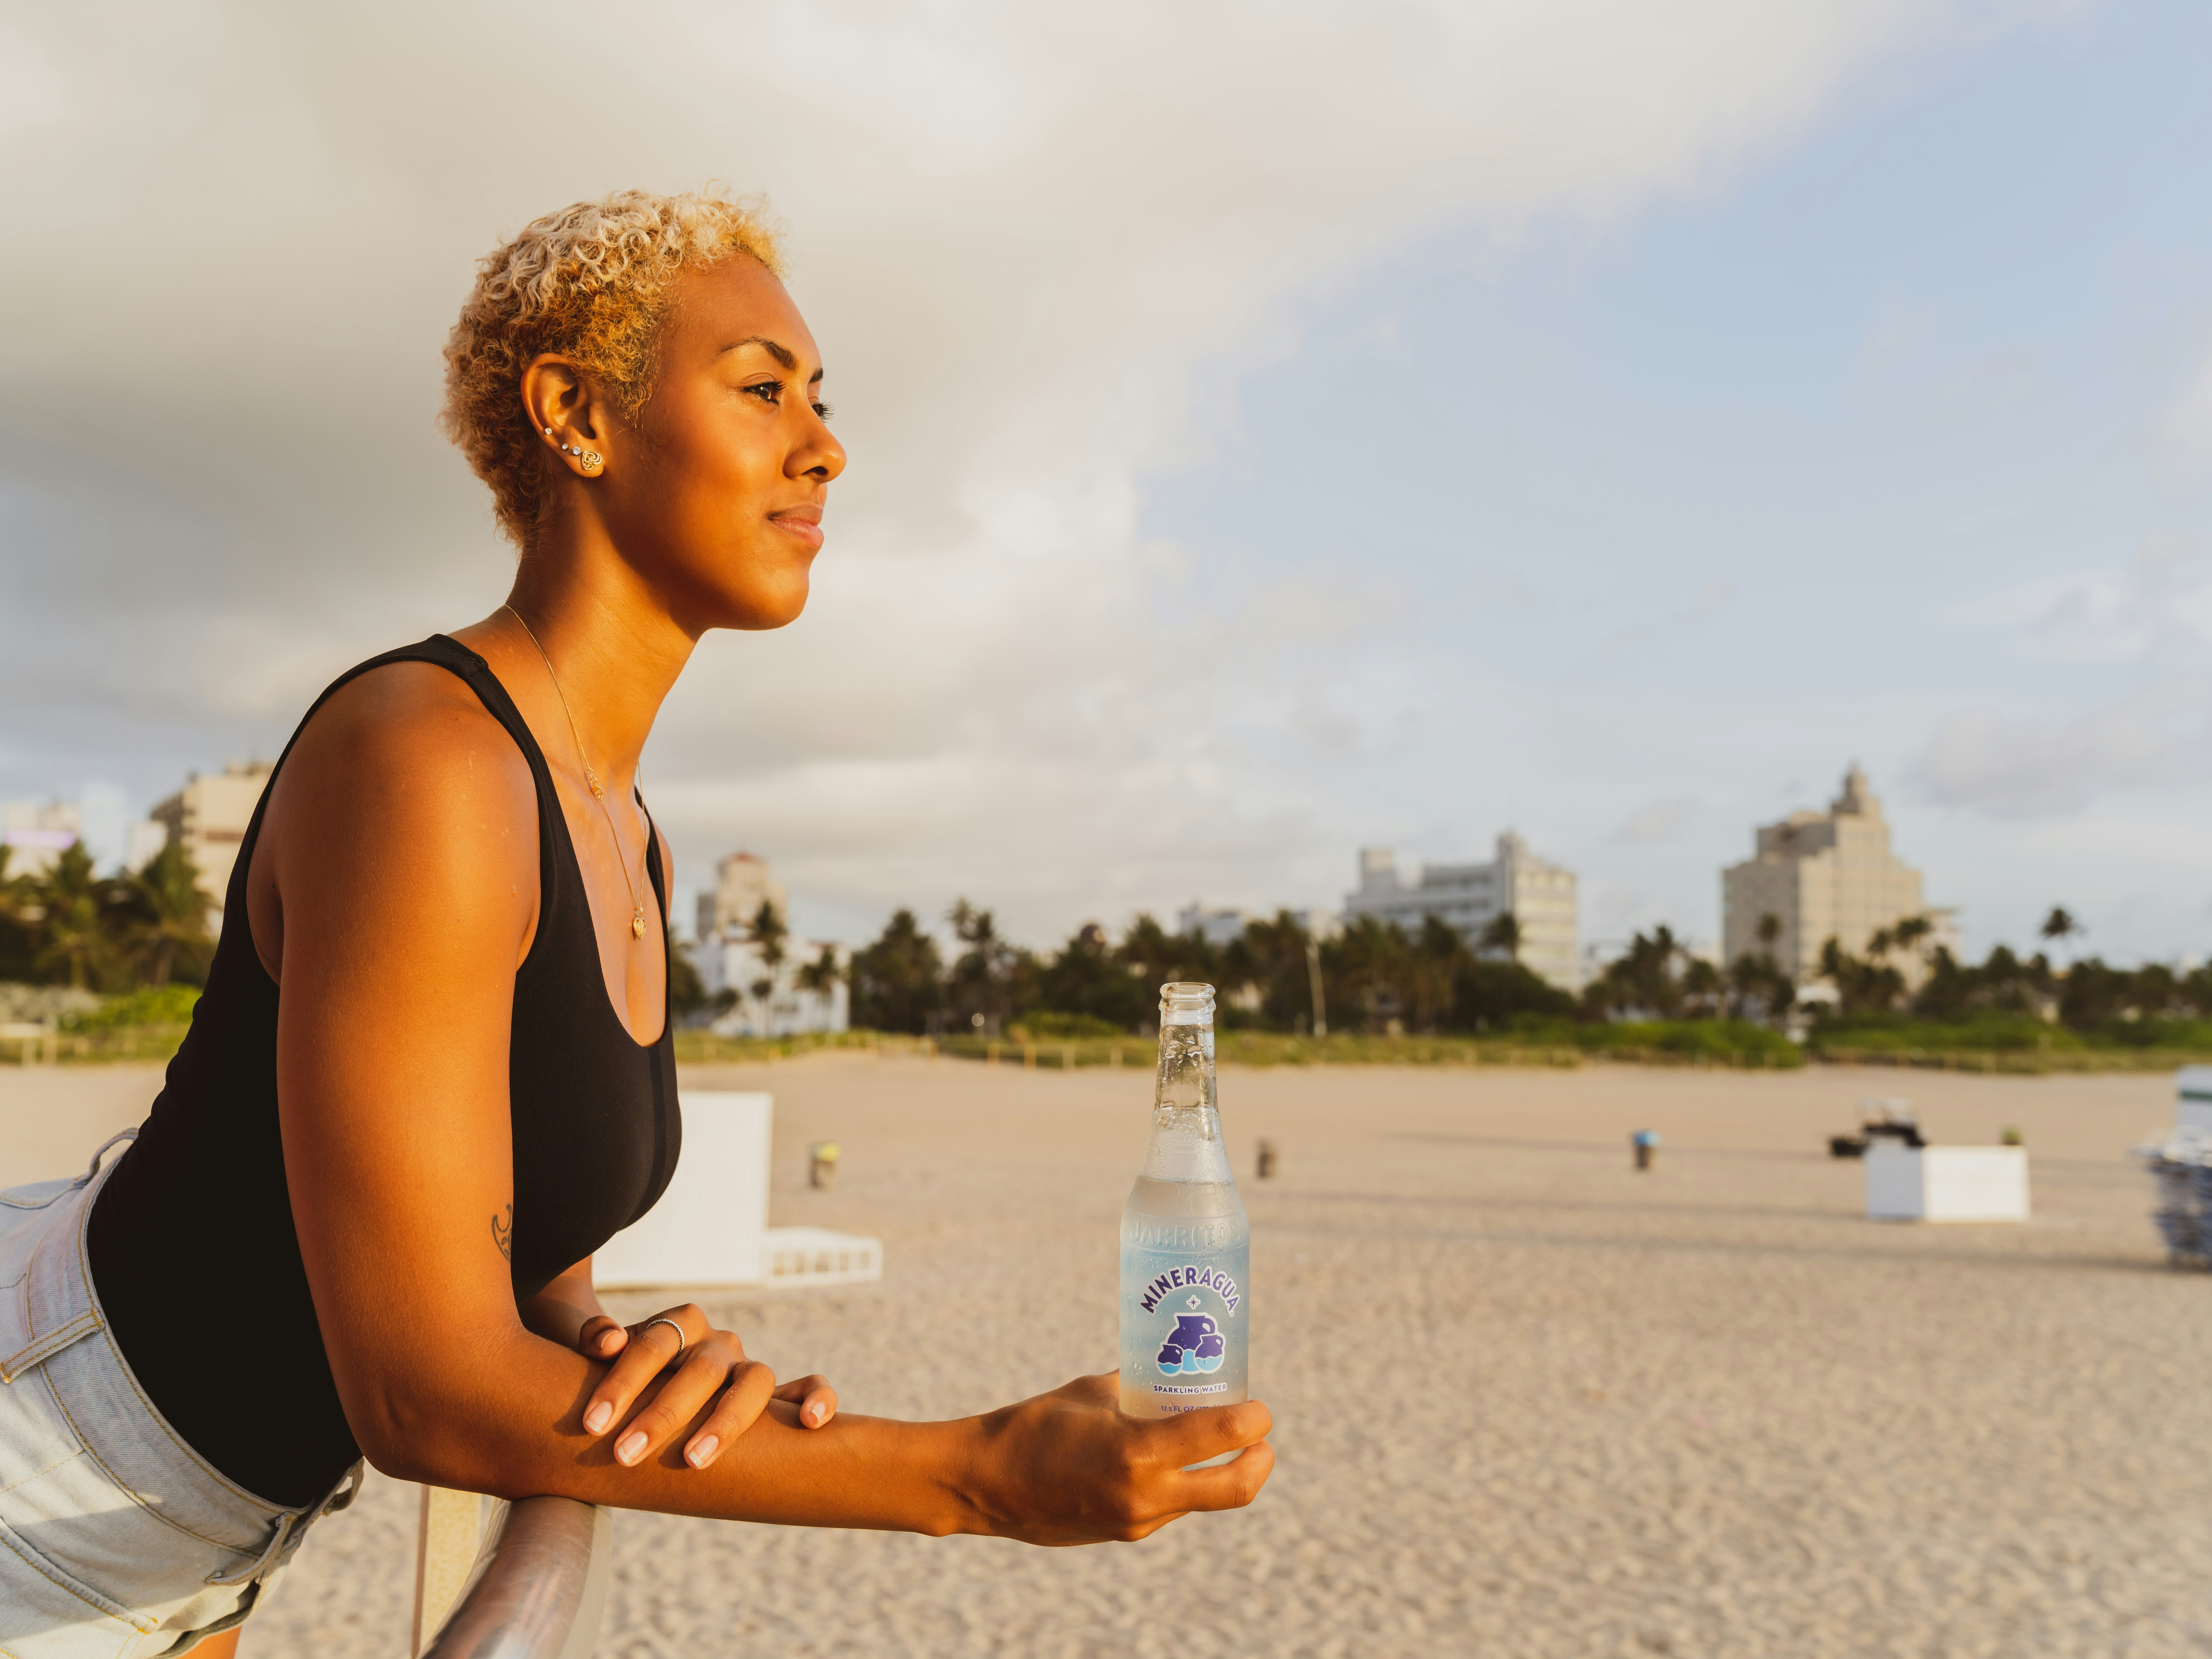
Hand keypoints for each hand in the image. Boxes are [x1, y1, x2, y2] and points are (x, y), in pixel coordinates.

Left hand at [573, 1303, 838, 1468]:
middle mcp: (720, 1344)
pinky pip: (811, 1385)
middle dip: (663, 1414)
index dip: (623, 1382)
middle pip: (701, 1369)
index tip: (592, 1424)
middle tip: (624, 1455)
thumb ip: (596, 1337)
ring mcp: (750, 1367)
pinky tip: (811, 1424)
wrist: (659, 1383)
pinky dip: (818, 1398)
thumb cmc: (627, 1377)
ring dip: (725, 1422)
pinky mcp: (781, 1393)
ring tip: (693, 1462)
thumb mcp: (602, 1354)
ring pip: (756, 1381)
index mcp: (680, 1325)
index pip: (655, 1343)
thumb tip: (606, 1342)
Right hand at [965, 1372, 1272, 1544]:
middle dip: (1259, 1463)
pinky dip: (1185, 1484)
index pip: (1220, 1436)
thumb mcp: (1092, 1393)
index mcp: (1136, 1451)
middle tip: (1261, 1438)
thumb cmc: (1034, 1425)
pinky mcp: (1125, 1533)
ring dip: (1221, 1472)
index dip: (1254, 1419)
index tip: (1259, 1407)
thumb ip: (1135, 1387)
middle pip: (1234, 1490)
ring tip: (1220, 1442)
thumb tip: (1168, 1370)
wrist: (985, 1484)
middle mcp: (1144, 1495)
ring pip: (1202, 1499)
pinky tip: (1173, 1460)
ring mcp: (1136, 1521)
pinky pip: (1171, 1508)